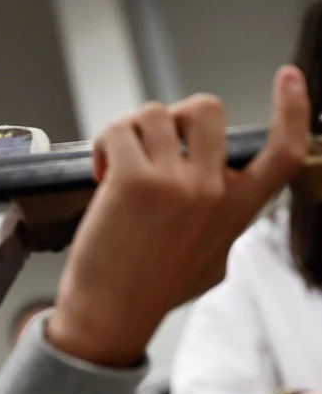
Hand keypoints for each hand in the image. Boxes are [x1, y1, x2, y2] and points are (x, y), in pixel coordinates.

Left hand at [47, 65, 308, 365]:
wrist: (110, 316)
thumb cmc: (152, 289)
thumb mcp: (212, 259)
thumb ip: (223, 220)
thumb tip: (223, 194)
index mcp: (237, 210)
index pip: (282, 152)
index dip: (292, 110)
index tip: (289, 77)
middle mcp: (213, 191)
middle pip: (206, 109)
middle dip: (174, 116)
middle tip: (150, 146)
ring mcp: (175, 184)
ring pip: (155, 113)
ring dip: (131, 131)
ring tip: (117, 165)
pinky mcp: (133, 181)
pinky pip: (118, 130)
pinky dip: (103, 144)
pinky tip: (100, 175)